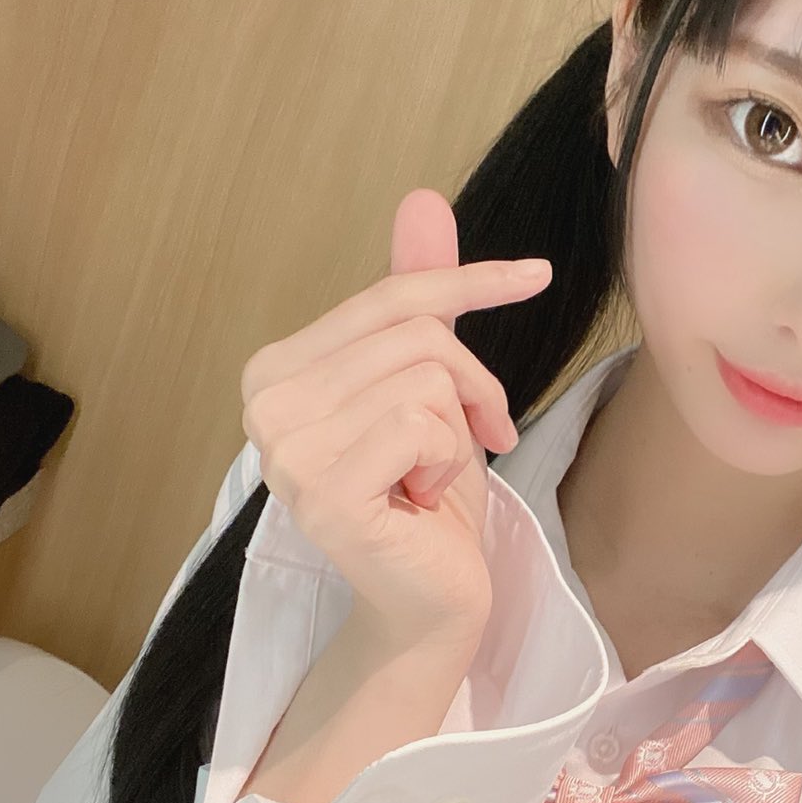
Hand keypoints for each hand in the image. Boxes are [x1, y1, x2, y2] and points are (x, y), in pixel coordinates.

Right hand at [239, 188, 549, 652]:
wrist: (429, 603)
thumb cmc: (428, 499)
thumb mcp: (431, 386)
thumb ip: (417, 299)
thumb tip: (422, 198)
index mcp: (278, 369)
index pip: (389, 296)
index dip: (471, 282)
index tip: (536, 275)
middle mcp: (265, 401)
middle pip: (417, 333)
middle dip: (472, 387)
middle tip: (469, 445)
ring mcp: (286, 447)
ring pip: (426, 376)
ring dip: (458, 433)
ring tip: (430, 480)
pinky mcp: (322, 488)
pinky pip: (421, 422)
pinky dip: (448, 461)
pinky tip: (421, 502)